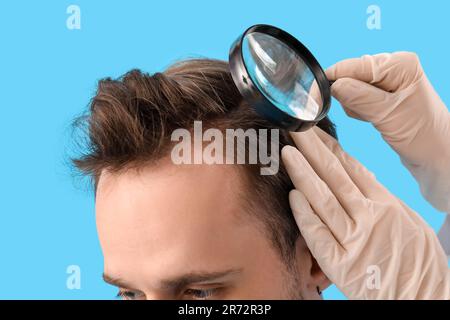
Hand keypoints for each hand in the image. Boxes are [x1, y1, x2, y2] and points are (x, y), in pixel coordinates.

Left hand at [281, 127, 449, 298]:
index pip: (350, 167)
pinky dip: (305, 215)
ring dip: (303, 174)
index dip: (329, 147)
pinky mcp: (341, 264)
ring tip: (288, 153)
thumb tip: (358, 176)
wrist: (425, 297)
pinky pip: (319, 235)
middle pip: (335, 175)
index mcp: (384, 202)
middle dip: (312, 149)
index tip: (312, 131)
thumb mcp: (404, 219)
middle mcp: (369, 216)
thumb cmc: (415, 259)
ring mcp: (355, 239)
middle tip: (294, 128)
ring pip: (324, 200)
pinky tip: (293, 196)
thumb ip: (379, 198)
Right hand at [326, 52, 449, 211]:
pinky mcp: (382, 95)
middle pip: (349, 75)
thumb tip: (333, 85)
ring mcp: (387, 82)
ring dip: (353, 106)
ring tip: (373, 118)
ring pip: (350, 88)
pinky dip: (358, 110)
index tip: (314, 101)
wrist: (436, 156)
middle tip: (363, 114)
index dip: (330, 82)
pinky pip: (356, 98)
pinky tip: (372, 119)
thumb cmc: (423, 135)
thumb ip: (359, 97)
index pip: (351, 66)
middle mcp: (393, 68)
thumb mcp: (388, 115)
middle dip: (346, 97)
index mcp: (399, 64)